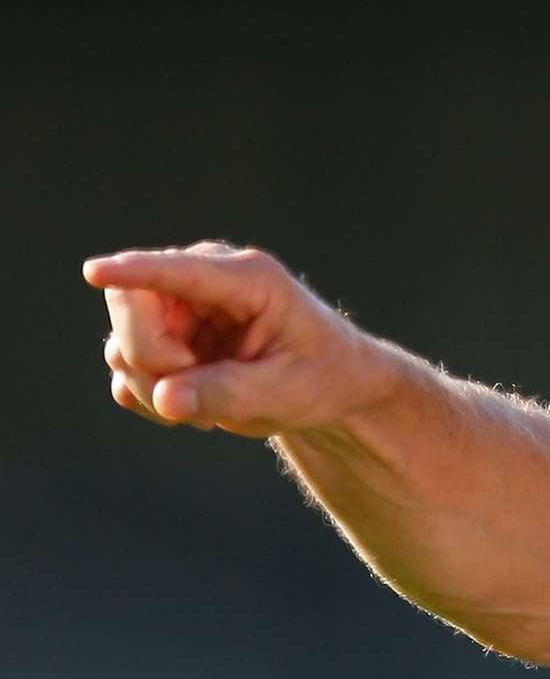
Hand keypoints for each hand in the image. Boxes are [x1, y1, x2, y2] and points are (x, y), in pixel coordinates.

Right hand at [85, 241, 394, 437]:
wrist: (325, 386)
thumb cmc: (320, 377)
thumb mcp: (288, 391)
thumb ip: (230, 394)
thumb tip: (165, 398)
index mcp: (248, 279)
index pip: (179, 270)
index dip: (134, 271)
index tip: (95, 272)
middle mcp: (202, 282)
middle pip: (130, 303)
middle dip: (152, 357)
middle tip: (195, 393)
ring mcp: (176, 308)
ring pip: (123, 345)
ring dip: (156, 387)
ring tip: (215, 405)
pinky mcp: (160, 338)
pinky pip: (125, 371)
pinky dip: (152, 399)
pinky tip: (196, 408)